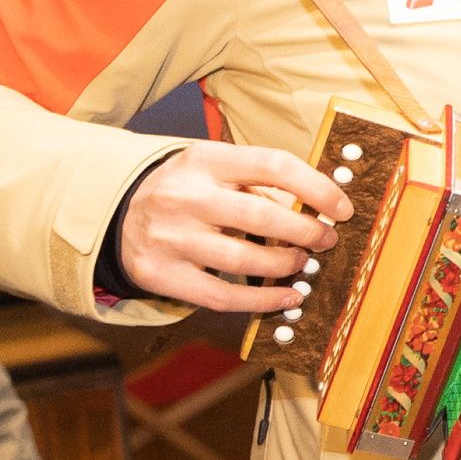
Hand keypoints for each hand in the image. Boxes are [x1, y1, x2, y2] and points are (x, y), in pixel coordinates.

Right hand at [118, 141, 348, 313]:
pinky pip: (223, 296)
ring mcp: (169, 237)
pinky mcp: (161, 274)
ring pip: (244, 259)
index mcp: (204, 160)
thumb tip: (321, 207)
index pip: (273, 165)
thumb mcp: (215, 169)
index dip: (317, 188)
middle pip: (261, 216)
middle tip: (326, 239)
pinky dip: (263, 300)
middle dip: (306, 232)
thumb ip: (260, 182)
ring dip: (285, 264)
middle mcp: (183, 196)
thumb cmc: (187, 190)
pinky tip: (287, 296)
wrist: (118, 213)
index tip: (342, 208)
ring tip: (301, 263)